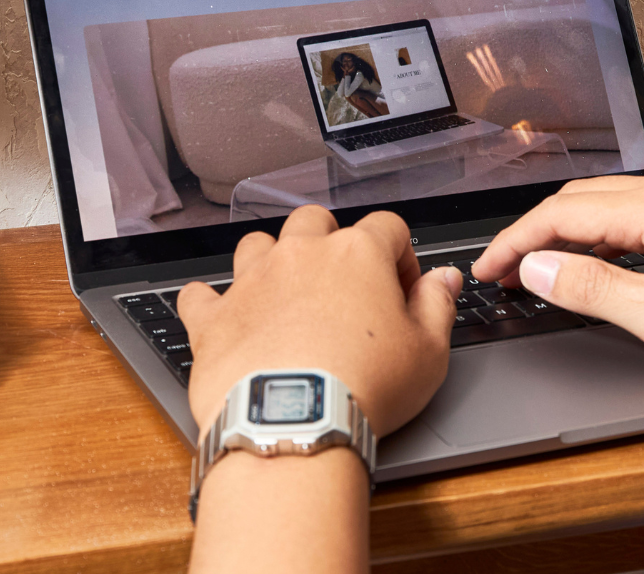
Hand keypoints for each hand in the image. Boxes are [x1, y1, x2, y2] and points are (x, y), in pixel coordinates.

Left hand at [179, 205, 460, 437]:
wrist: (295, 422)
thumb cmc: (363, 388)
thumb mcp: (429, 352)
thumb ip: (438, 305)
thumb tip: (443, 280)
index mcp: (357, 254)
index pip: (387, 227)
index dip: (400, 254)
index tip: (401, 286)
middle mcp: (300, 255)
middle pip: (315, 221)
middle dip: (330, 243)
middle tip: (342, 284)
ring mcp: (252, 282)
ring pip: (257, 245)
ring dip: (271, 260)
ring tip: (285, 293)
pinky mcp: (214, 318)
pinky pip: (200, 294)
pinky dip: (209, 301)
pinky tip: (221, 314)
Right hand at [470, 174, 643, 368]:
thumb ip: (596, 289)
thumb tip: (539, 268)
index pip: (557, 215)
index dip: (513, 244)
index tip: (486, 272)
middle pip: (576, 199)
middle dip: (531, 233)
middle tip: (503, 273)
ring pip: (605, 202)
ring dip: (564, 230)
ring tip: (540, 269)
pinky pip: (634, 210)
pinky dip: (598, 231)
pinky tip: (598, 259)